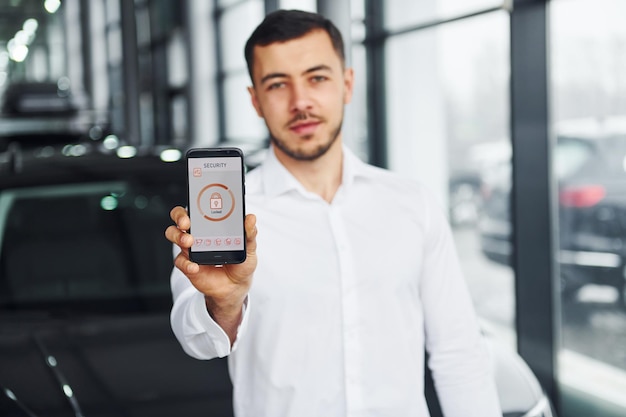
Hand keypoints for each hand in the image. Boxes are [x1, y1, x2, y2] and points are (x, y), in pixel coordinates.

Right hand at [165, 206, 257, 340]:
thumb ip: (249, 233)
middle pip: (179, 218)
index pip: (198, 208)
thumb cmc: (240, 262)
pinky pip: (180, 261)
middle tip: (187, 223)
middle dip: (180, 217)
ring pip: (174, 235)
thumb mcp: (249, 248)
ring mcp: (191, 249)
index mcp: (211, 225)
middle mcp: (198, 233)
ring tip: (189, 242)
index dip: (194, 203)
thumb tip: (251, 218)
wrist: (235, 286)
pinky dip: (186, 263)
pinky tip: (195, 266)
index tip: (197, 204)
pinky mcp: (188, 264)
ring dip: (178, 236)